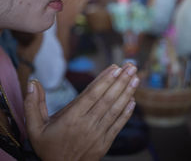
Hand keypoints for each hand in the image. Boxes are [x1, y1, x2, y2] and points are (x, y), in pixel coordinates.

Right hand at [24, 63, 138, 160]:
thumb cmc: (47, 147)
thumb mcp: (34, 128)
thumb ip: (33, 104)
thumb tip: (32, 82)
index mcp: (71, 119)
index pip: (91, 95)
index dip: (105, 81)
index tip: (116, 68)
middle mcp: (87, 125)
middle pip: (107, 99)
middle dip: (121, 81)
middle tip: (131, 66)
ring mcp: (98, 134)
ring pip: (115, 110)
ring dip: (127, 92)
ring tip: (136, 77)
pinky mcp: (105, 143)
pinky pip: (118, 125)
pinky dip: (127, 113)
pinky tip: (133, 100)